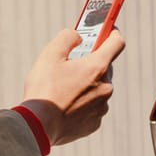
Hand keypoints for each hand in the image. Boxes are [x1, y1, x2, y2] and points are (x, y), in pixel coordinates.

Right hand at [20, 29, 124, 145]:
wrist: (38, 125)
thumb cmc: (44, 90)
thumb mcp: (50, 54)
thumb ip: (67, 37)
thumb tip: (77, 36)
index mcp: (97, 68)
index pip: (116, 42)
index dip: (111, 32)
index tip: (106, 29)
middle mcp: (105, 87)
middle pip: (104, 67)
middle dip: (90, 63)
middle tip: (71, 63)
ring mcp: (101, 107)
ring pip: (97, 88)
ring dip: (85, 85)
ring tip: (62, 88)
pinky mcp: (94, 123)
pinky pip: (91, 107)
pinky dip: (81, 103)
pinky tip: (64, 104)